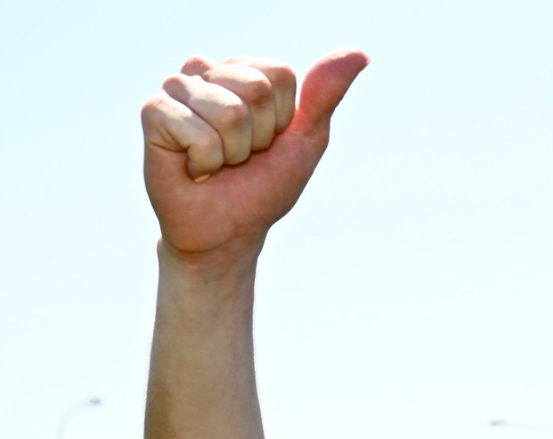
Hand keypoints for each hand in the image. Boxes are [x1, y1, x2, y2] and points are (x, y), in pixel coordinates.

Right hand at [143, 51, 367, 261]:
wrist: (227, 231)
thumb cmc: (264, 185)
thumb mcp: (306, 140)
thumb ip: (326, 95)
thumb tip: (359, 53)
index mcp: (242, 72)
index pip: (279, 75)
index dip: (283, 120)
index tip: (267, 143)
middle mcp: (206, 72)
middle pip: (254, 88)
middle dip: (258, 136)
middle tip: (240, 156)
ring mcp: (177, 89)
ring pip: (228, 110)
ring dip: (232, 152)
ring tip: (218, 162)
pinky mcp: (153, 112)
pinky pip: (196, 130)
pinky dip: (205, 161)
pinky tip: (193, 167)